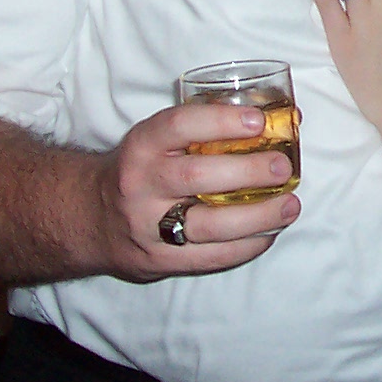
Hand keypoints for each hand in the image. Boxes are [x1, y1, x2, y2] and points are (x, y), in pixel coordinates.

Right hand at [91, 100, 299, 280]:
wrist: (92, 218)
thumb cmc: (143, 170)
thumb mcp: (157, 141)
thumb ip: (207, 131)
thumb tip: (285, 119)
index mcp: (142, 146)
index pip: (179, 125)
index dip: (221, 121)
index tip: (258, 121)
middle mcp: (140, 184)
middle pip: (197, 177)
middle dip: (248, 172)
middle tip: (283, 167)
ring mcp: (147, 227)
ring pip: (208, 225)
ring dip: (257, 216)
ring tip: (289, 206)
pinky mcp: (159, 261)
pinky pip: (210, 258)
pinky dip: (246, 247)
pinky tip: (269, 233)